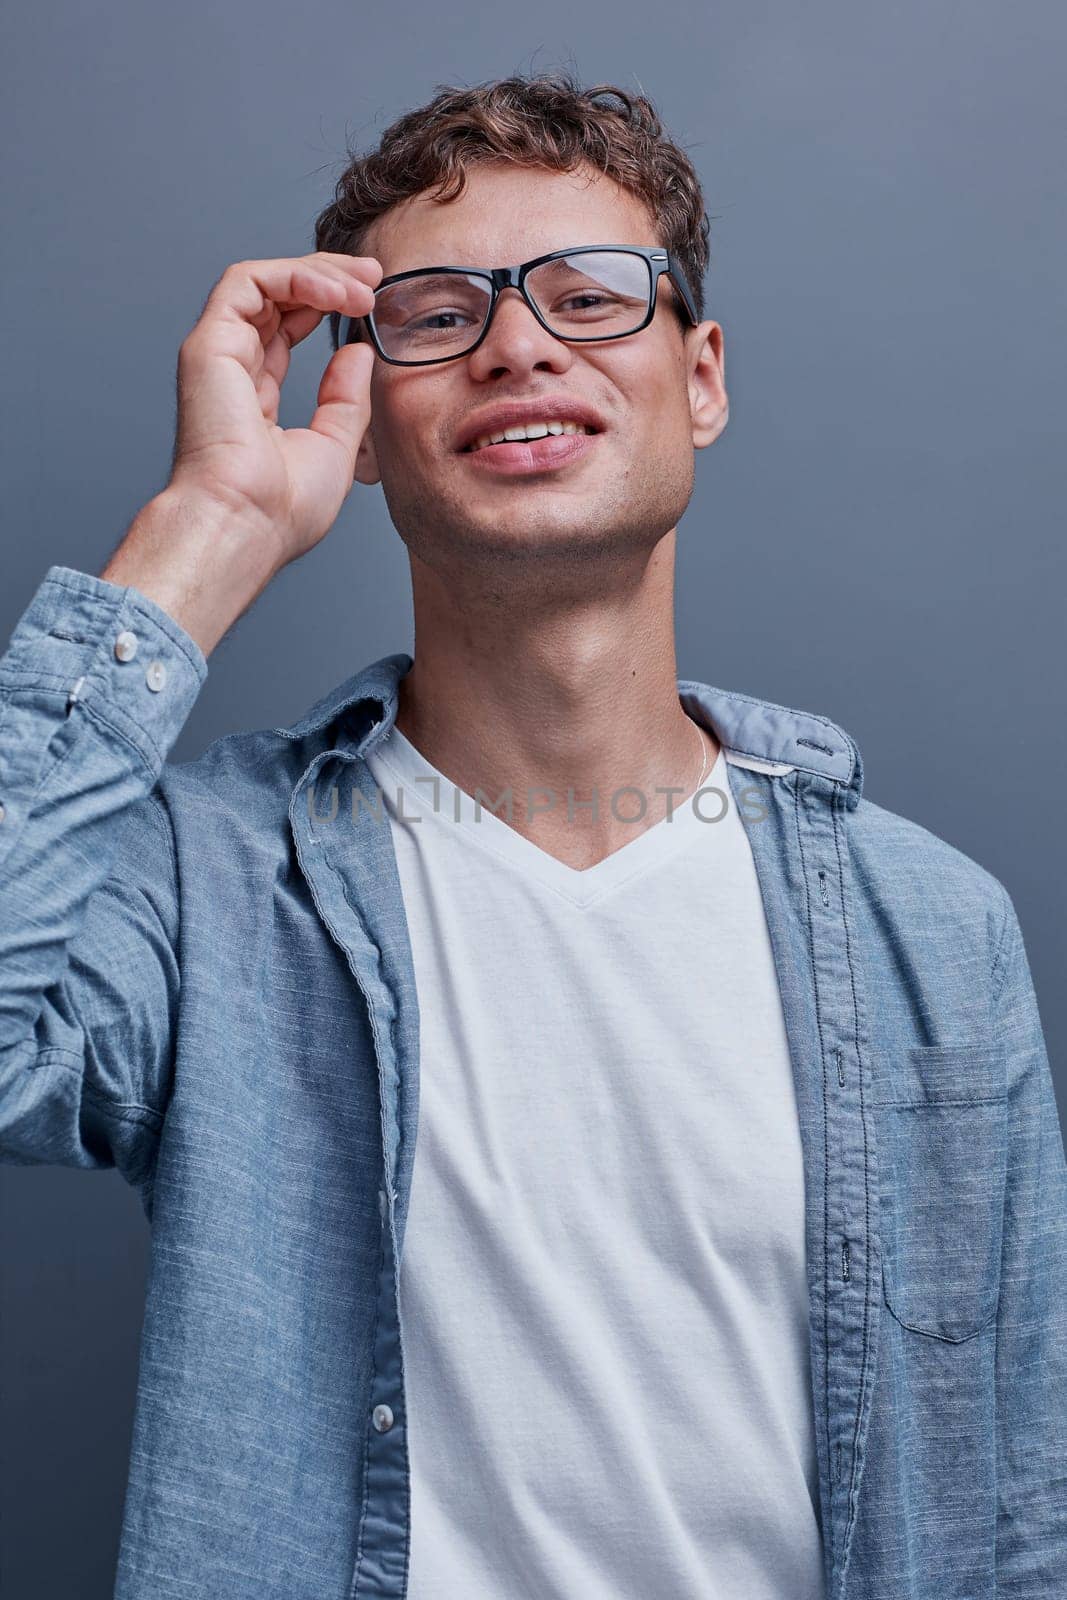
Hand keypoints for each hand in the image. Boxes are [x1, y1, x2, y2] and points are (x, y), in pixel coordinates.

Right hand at [169, 251, 382, 566]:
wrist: (245, 525)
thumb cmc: (281, 510)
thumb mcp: (335, 446)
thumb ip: (345, 397)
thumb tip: (357, 350)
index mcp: (255, 398)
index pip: (286, 330)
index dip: (326, 305)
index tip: (371, 302)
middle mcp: (231, 370)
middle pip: (275, 299)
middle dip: (327, 279)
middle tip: (374, 278)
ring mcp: (217, 355)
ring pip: (262, 282)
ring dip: (316, 275)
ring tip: (363, 286)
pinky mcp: (208, 344)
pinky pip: (247, 283)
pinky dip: (293, 278)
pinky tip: (334, 293)